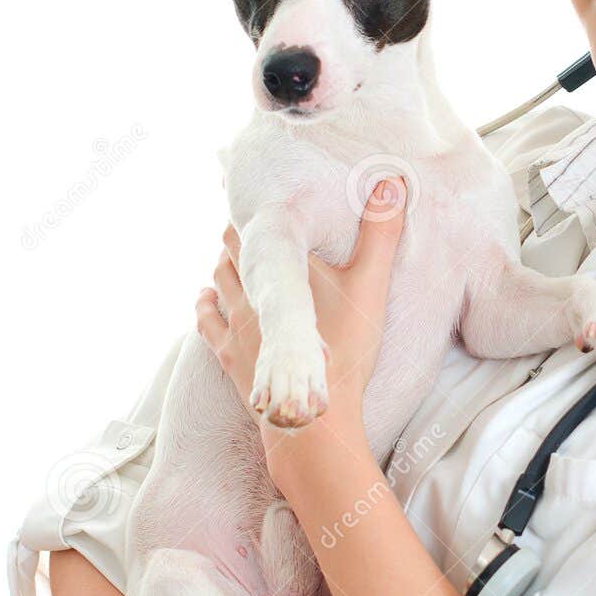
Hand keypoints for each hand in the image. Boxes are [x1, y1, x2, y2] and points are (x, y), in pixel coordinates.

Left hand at [195, 177, 407, 447]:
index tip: (245, 184)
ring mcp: (237, 323)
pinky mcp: (230, 354)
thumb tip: (391, 181)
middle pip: (233, 248)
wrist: (314, 414)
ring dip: (222, 262)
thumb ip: (381, 233)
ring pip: (220, 279)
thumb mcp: (371, 285)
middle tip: (236, 213)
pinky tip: (203, 297)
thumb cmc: (346, 348)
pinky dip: (203, 304)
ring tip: (225, 249)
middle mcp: (252, 289)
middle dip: (236, 231)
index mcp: (283, 267)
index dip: (252, 205)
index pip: (260, 224)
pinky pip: (207, 321)